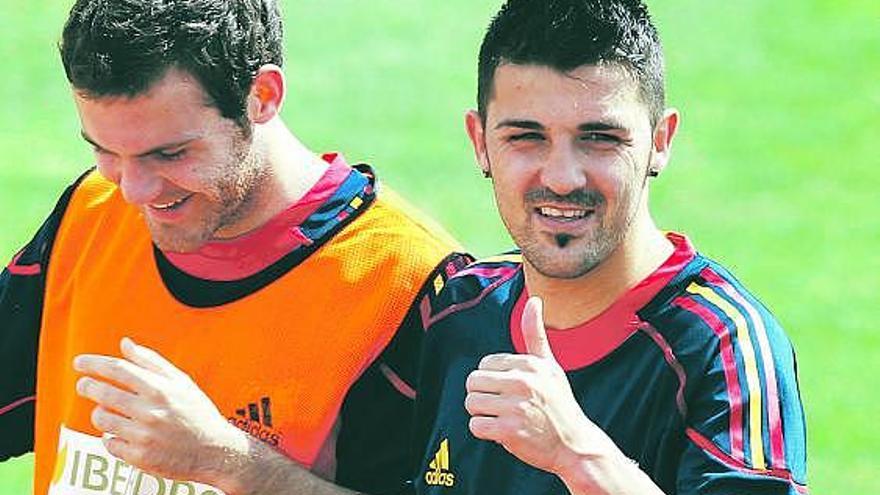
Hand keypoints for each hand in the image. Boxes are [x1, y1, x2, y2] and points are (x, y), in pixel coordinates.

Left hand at [73, 338, 247, 485]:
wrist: (215, 451)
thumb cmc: (197, 413)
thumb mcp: (181, 382)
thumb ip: (151, 361)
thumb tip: (125, 344)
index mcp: (160, 389)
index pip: (118, 370)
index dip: (93, 364)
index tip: (80, 363)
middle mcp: (150, 411)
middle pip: (103, 393)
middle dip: (87, 386)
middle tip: (84, 385)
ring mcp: (144, 435)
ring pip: (102, 419)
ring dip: (100, 414)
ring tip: (110, 412)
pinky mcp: (140, 457)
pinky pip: (109, 443)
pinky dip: (111, 438)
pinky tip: (123, 434)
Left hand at [464, 297, 626, 488]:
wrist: (574, 445)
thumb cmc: (558, 403)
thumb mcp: (550, 366)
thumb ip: (535, 334)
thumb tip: (534, 300)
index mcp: (530, 364)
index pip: (484, 364)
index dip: (493, 380)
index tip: (512, 390)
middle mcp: (523, 382)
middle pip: (472, 382)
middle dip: (483, 396)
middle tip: (503, 406)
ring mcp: (516, 407)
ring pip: (471, 404)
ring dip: (483, 414)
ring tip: (504, 418)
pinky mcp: (509, 431)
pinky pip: (475, 426)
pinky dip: (485, 432)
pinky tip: (504, 432)